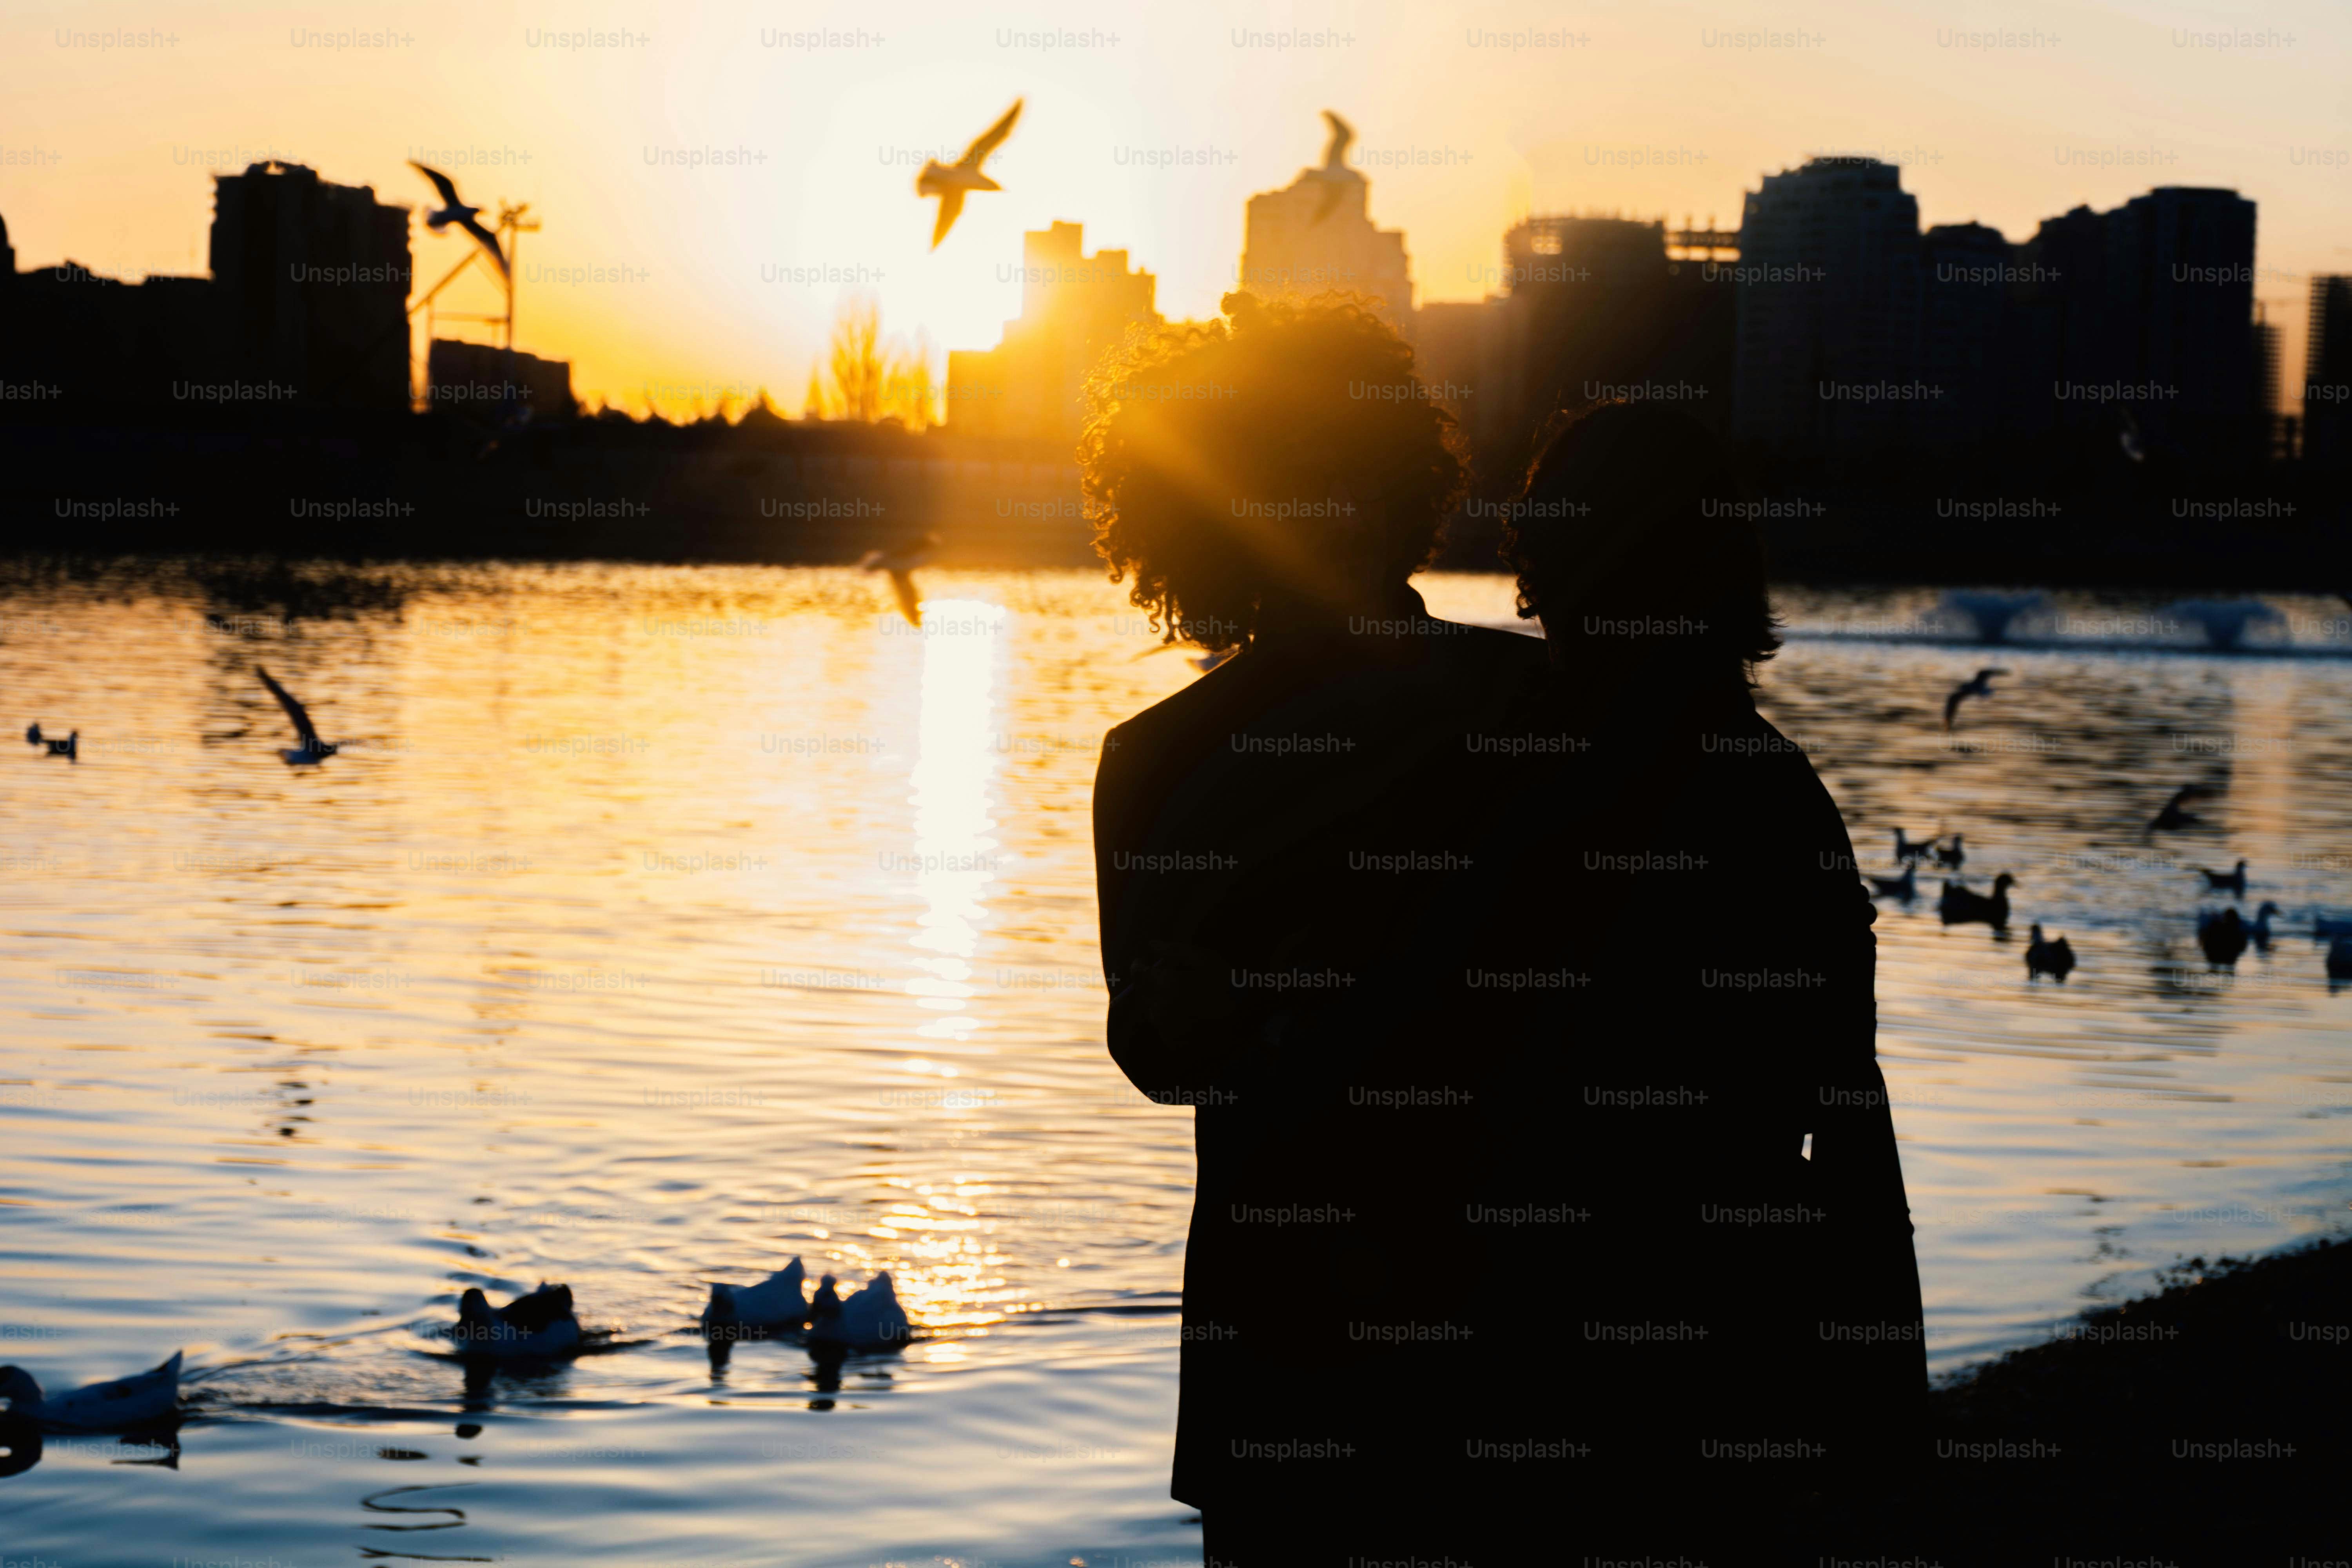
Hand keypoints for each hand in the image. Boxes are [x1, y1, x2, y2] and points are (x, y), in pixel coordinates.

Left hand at [1130, 937, 1238, 1053]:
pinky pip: (1161, 1025)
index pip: (1138, 973)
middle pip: (1143, 991)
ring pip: (1150, 1008)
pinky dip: (1167, 1016)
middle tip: (1167, 977)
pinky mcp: (1171, 1041)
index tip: (1143, 961)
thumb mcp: (1204, 959)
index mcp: (1165, 984)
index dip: (1138, 966)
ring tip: (1179, 994)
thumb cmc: (1226, 985)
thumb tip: (1151, 944)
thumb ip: (1175, 950)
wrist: (1244, 1022)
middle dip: (1151, 982)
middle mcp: (1159, 1007)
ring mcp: (1165, 1027)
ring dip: (1158, 999)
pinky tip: (1186, 1012)